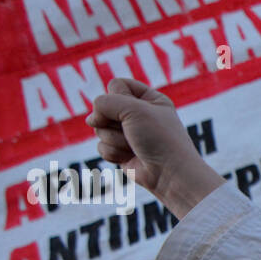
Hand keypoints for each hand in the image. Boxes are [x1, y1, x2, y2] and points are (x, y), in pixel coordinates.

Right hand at [87, 78, 223, 217]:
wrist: (170, 174)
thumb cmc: (159, 138)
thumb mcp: (133, 109)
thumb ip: (105, 103)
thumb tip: (91, 120)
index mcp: (149, 99)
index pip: (117, 85)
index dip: (117, 96)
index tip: (132, 109)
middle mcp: (139, 115)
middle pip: (104, 107)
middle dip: (114, 121)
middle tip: (133, 131)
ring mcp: (128, 134)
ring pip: (100, 128)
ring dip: (114, 139)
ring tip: (134, 146)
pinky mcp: (121, 152)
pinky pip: (101, 146)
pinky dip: (113, 153)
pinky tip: (129, 158)